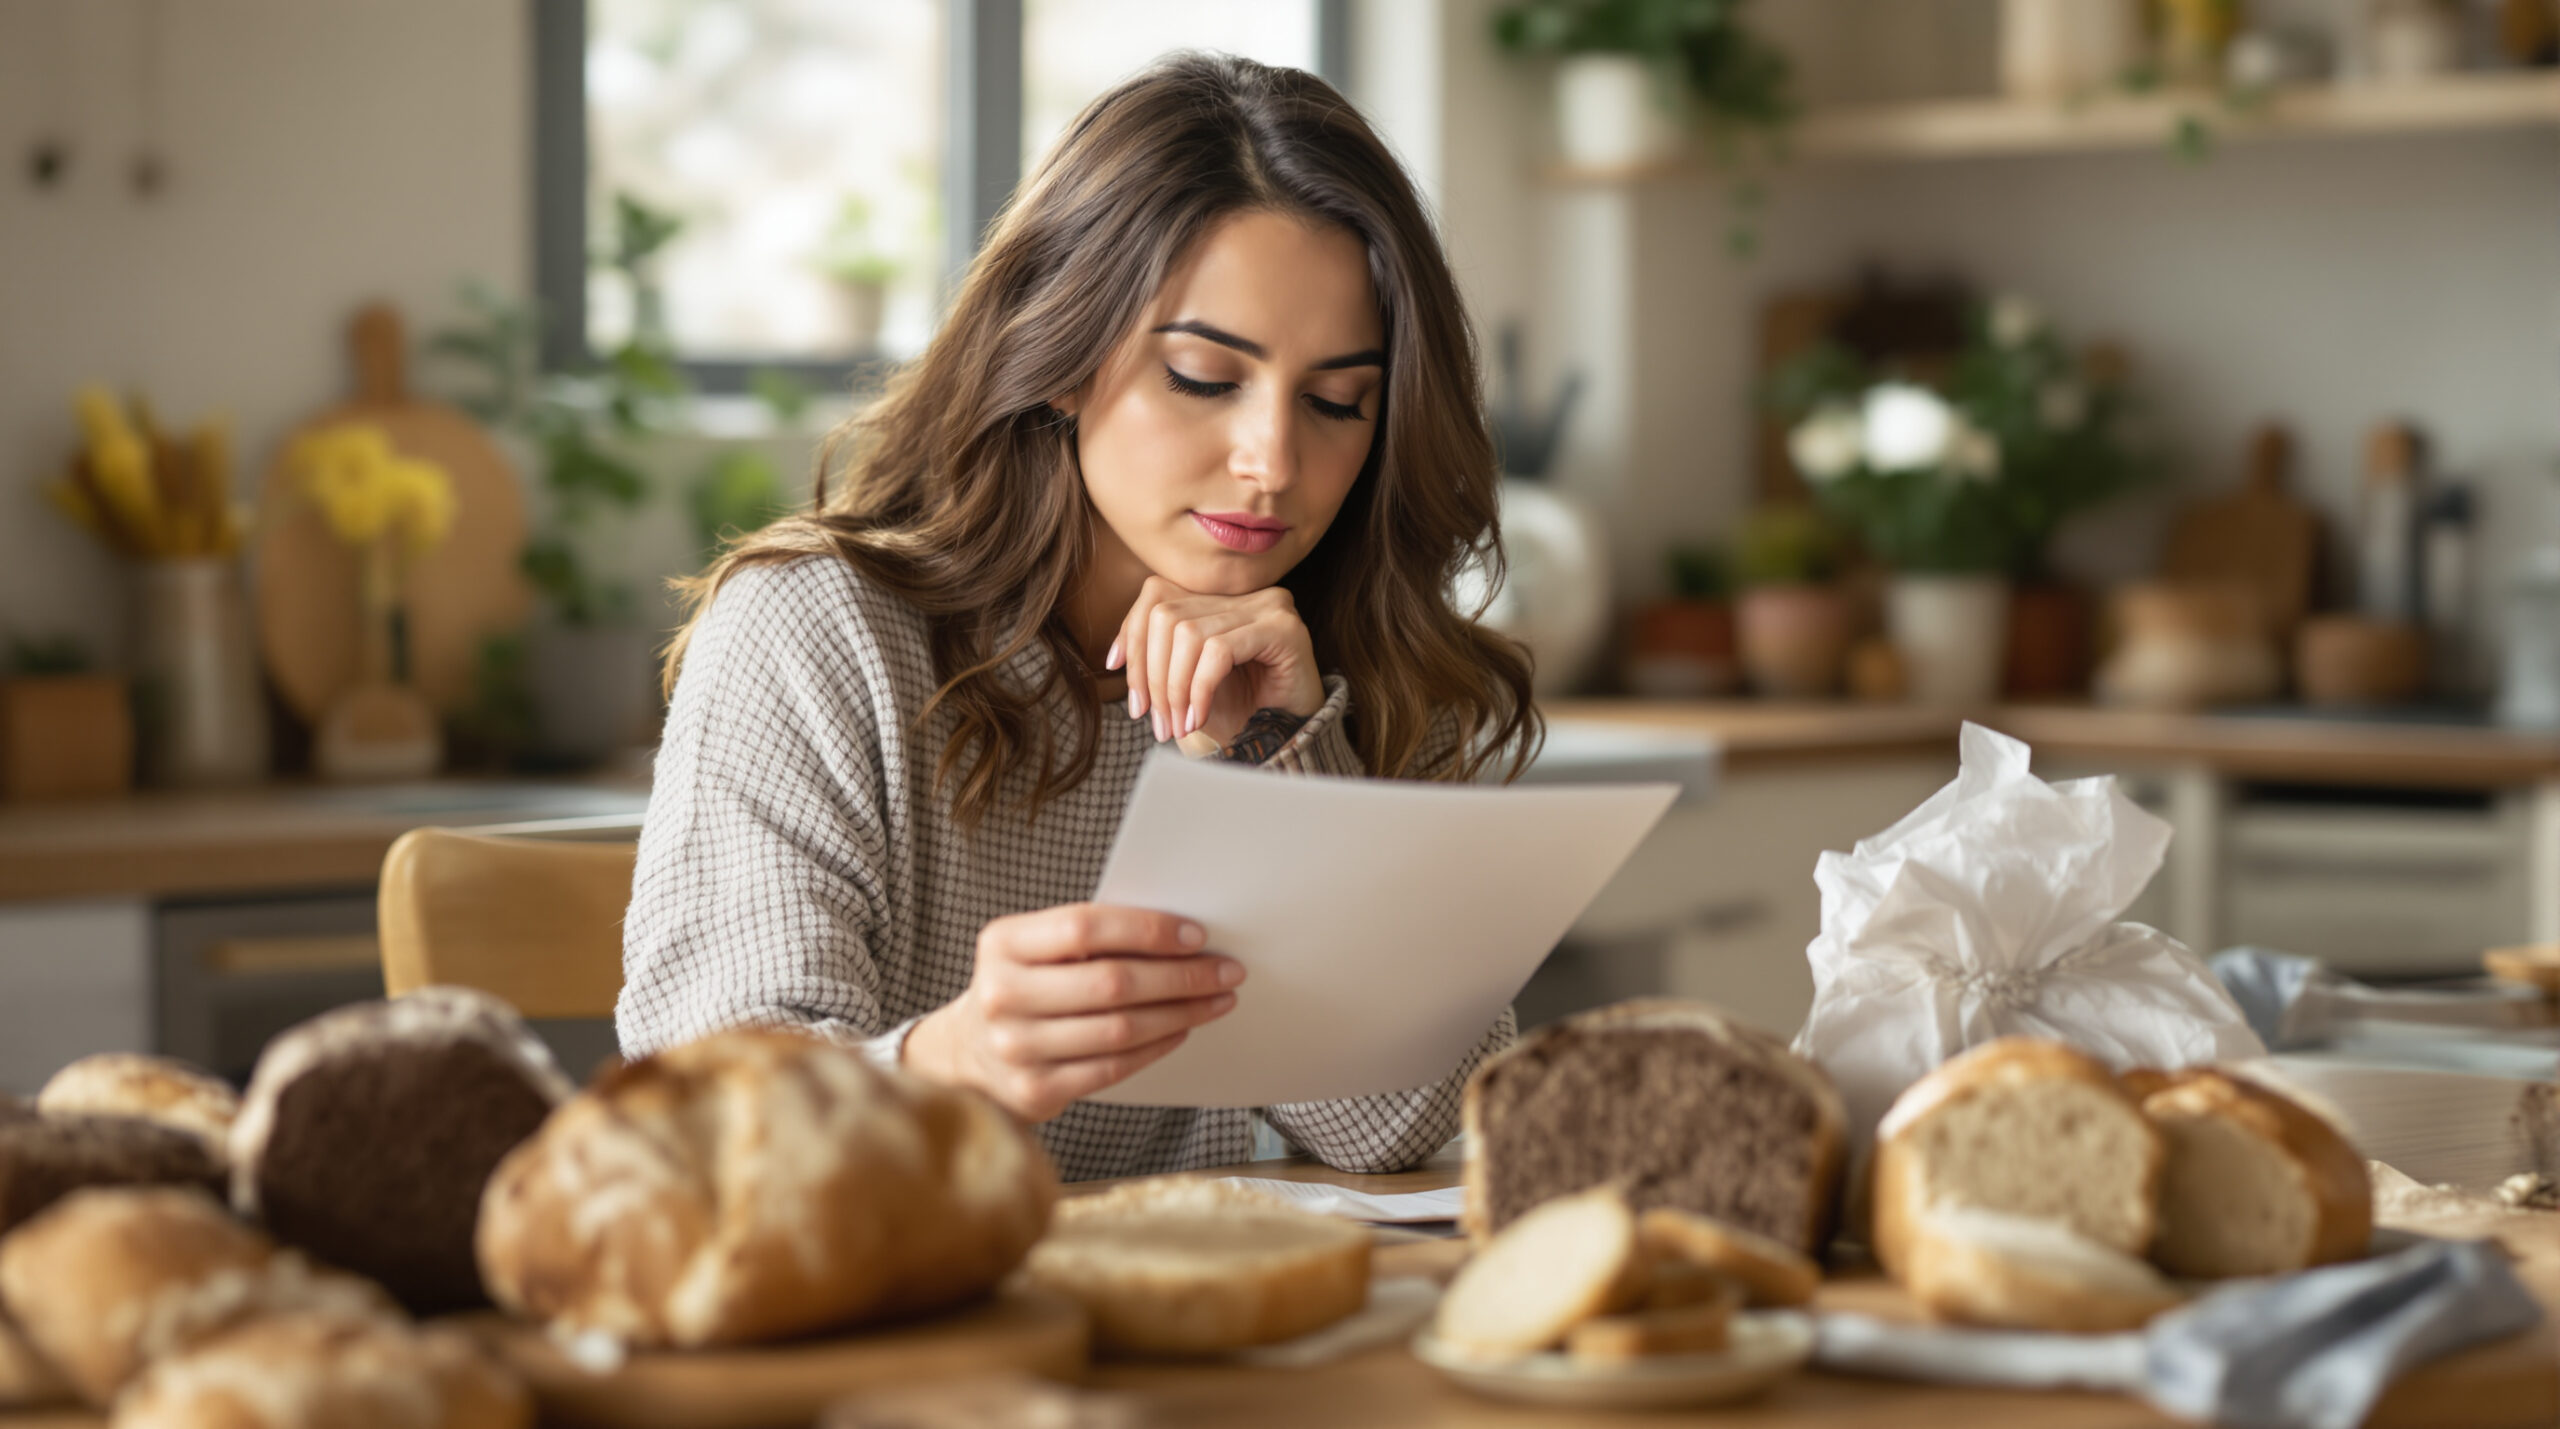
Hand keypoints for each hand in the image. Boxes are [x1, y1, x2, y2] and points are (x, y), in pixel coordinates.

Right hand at [903, 902, 1244, 1122]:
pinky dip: (1157, 1046)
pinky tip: (1181, 1029)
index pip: (1084, 925)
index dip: (1147, 929)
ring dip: (1181, 1013)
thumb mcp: (1035, 948)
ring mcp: (1016, 1048)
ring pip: (1120, 1029)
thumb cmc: (1023, 986)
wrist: (969, 1054)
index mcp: (1001, 944)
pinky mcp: (1035, 1091)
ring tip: (1215, 999)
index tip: (1196, 934)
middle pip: (1111, 982)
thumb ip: (1091, 936)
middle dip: (1180, 975)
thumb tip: (1181, 934)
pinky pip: (1114, 1067)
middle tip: (1226, 970)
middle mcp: (1001, 995)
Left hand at [1107, 576, 1321, 747]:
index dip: (1130, 633)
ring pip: (1188, 634)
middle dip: (1150, 673)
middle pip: (1166, 615)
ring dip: (1173, 688)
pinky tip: (1198, 718)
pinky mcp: (1283, 628)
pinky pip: (1218, 651)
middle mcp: (1243, 593)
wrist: (1292, 737)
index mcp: (1217, 596)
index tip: (1114, 671)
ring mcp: (1267, 604)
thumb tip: (1114, 657)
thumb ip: (1159, 656)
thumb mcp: (1187, 681)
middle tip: (1155, 720)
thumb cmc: (1241, 710)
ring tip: (1178, 725)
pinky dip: (1199, 690)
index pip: (1157, 595)